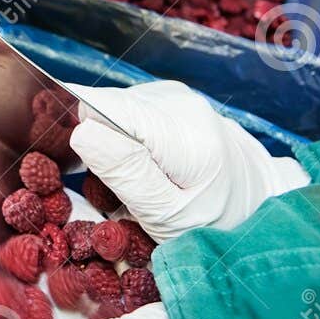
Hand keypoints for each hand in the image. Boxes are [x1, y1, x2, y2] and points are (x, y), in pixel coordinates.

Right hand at [69, 80, 307, 241]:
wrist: (261, 204)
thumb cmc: (217, 222)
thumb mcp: (170, 215)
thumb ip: (127, 173)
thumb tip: (81, 132)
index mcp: (183, 133)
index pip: (105, 107)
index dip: (72, 123)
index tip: (59, 154)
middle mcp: (180, 102)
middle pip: (105, 109)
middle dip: (93, 144)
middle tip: (106, 189)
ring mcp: (177, 96)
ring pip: (113, 110)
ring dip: (108, 143)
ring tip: (129, 180)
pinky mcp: (172, 98)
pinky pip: (128, 111)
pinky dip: (123, 137)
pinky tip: (139, 164)